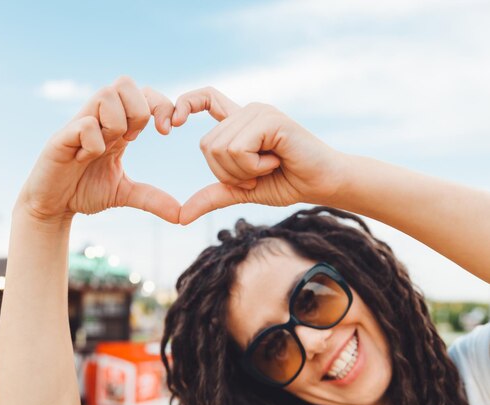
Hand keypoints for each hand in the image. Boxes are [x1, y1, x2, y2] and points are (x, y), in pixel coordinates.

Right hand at [17, 76, 180, 223]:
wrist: (52, 205)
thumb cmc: (84, 191)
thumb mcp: (125, 194)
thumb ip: (152, 199)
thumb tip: (181, 215)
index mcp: (118, 126)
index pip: (144, 94)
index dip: (161, 105)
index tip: (167, 131)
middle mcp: (99, 118)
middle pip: (126, 83)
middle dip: (139, 110)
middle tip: (132, 139)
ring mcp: (80, 124)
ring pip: (106, 94)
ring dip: (115, 124)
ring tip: (105, 149)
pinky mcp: (61, 136)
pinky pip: (85, 125)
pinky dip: (93, 143)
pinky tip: (83, 159)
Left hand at [173, 87, 345, 224]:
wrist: (323, 184)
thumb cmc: (287, 183)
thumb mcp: (241, 191)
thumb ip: (212, 195)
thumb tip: (181, 217)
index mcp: (239, 123)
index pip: (205, 98)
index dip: (184, 104)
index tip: (171, 125)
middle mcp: (246, 112)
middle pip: (206, 145)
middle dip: (227, 172)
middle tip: (257, 173)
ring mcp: (258, 112)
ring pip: (220, 149)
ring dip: (243, 171)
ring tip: (269, 166)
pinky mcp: (269, 119)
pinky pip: (238, 149)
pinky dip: (253, 166)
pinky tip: (276, 161)